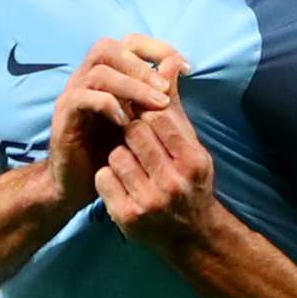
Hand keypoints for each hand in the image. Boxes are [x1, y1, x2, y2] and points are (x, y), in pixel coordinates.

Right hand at [45, 39, 183, 206]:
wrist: (78, 184)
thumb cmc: (111, 151)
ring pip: (98, 71)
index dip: (157, 48)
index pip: (128, 43)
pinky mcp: (64, 116)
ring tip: (155, 106)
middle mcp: (86, 78)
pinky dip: (107, 105)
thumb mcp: (143, 121)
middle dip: (141, 65)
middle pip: (107, 48)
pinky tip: (126, 123)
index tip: (185, 67)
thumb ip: (159, 93)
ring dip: (131, 86)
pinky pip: (82, 98)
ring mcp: (72, 95)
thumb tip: (178, 64)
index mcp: (106, 74)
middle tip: (165, 88)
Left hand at [93, 100, 220, 253]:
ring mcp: (149, 202)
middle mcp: (173, 182)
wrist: (192, 236)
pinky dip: (107, 177)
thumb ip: (174, 105)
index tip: (140, 115)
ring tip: (131, 164)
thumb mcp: (190, 145)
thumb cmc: (189, 182)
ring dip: (118, 155)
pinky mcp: (127, 217)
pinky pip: (103, 179)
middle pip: (134, 133)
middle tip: (131, 139)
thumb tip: (167, 61)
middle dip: (129, 131)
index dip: (144, 111)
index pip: (158, 116)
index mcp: (192, 161)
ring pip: (116, 155)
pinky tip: (121, 183)